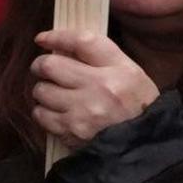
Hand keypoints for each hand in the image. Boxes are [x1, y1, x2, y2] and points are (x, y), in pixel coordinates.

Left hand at [31, 27, 161, 146]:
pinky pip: (40, 114)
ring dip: (43, 91)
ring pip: (41, 90)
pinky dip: (43, 112)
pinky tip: (56, 113)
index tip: (42, 39)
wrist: (143, 146)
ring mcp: (84, 110)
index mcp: (121, 70)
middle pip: (50, 65)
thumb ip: (101, 59)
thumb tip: (61, 47)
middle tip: (44, 69)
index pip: (83, 42)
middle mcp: (101, 88)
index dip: (58, 36)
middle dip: (41, 66)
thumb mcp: (131, 76)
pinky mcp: (70, 130)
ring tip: (56, 95)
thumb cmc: (137, 108)